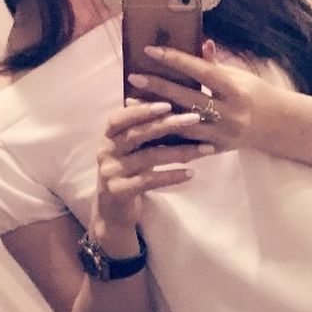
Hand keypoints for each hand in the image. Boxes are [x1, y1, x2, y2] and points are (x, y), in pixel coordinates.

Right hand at [90, 102, 214, 231]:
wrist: (113, 210)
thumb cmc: (130, 171)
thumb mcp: (135, 148)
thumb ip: (147, 128)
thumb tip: (175, 101)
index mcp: (109, 136)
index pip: (120, 117)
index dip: (142, 110)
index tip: (168, 104)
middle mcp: (106, 151)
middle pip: (137, 134)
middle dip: (168, 125)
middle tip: (195, 119)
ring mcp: (110, 172)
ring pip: (149, 157)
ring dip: (180, 152)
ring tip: (206, 149)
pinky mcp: (119, 191)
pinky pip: (149, 181)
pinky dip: (172, 176)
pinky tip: (192, 173)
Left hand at [126, 39, 273, 150]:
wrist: (277, 126)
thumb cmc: (256, 93)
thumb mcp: (239, 75)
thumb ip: (215, 64)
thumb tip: (199, 42)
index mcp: (235, 89)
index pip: (201, 72)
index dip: (175, 60)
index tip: (150, 51)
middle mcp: (229, 113)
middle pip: (188, 98)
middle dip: (158, 88)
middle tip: (133, 77)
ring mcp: (222, 134)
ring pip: (183, 125)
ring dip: (156, 114)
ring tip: (132, 102)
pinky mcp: (217, 149)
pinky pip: (187, 144)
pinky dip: (167, 135)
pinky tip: (146, 127)